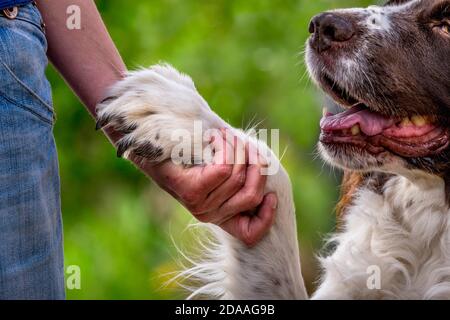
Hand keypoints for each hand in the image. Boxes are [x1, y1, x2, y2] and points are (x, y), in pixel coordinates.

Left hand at [141, 133, 276, 246]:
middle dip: (256, 162)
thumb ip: (239, 170)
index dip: (267, 215)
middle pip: (253, 193)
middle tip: (243, 142)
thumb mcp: (218, 165)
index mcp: (219, 214)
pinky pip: (224, 168)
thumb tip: (264, 165)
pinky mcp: (191, 191)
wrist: (148, 144)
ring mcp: (199, 205)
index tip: (272, 195)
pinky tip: (213, 138)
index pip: (251, 232)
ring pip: (238, 175)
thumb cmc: (186, 152)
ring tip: (223, 135)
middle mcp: (210, 215)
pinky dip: (224, 147)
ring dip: (237, 146)